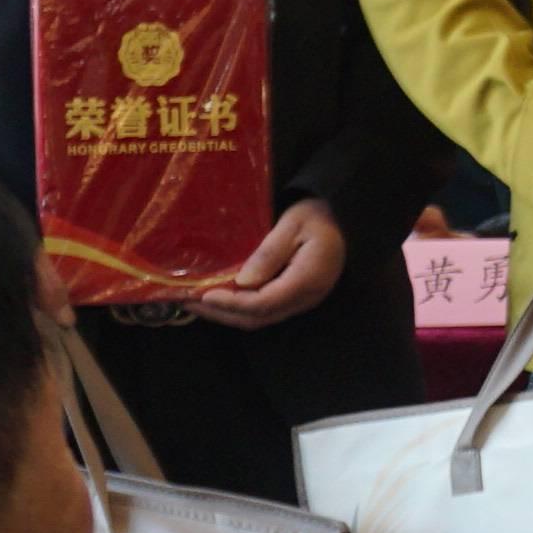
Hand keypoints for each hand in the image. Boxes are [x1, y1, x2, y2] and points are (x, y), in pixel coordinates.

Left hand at [186, 199, 347, 328]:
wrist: (343, 216)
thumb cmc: (318, 214)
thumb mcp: (292, 225)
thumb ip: (269, 254)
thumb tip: (242, 283)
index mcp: (308, 279)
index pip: (263, 302)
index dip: (230, 303)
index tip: (203, 295)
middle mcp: (307, 297)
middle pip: (259, 317)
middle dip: (221, 313)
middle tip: (189, 302)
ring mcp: (303, 300)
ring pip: (260, 318)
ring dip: (227, 314)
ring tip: (197, 302)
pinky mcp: (297, 297)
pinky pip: (266, 310)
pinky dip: (240, 308)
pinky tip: (221, 298)